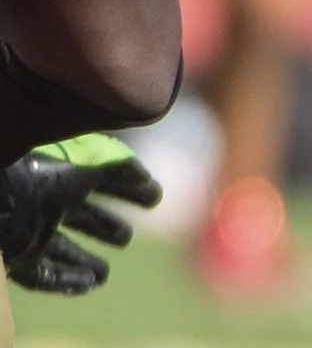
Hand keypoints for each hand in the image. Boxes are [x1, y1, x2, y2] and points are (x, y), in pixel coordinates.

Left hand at [0, 134, 160, 293]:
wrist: (2, 200)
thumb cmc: (42, 178)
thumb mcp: (89, 167)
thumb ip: (119, 169)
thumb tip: (144, 176)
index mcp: (62, 178)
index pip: (101, 184)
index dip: (126, 190)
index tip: (155, 199)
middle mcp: (45, 205)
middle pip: (79, 217)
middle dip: (104, 227)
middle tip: (127, 237)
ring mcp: (29, 234)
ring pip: (59, 249)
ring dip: (83, 262)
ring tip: (104, 275)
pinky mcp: (17, 260)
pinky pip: (42, 275)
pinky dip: (65, 281)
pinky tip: (88, 285)